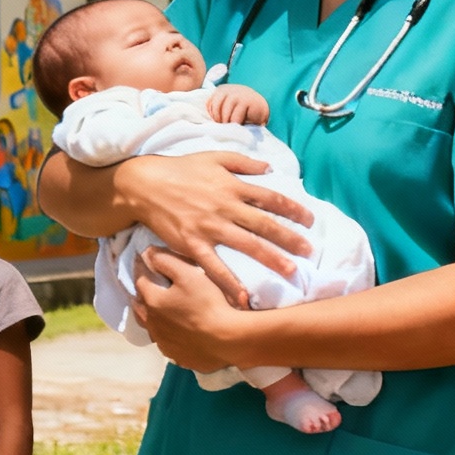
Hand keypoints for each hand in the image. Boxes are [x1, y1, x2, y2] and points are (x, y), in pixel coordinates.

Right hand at [109, 152, 312, 307]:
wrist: (144, 184)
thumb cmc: (179, 169)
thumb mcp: (213, 157)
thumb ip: (243, 162)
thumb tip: (269, 167)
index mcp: (231, 185)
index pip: (270, 198)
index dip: (292, 209)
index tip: (309, 220)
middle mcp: (225, 207)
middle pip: (264, 224)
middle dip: (289, 238)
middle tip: (309, 251)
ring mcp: (209, 227)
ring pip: (247, 245)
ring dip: (271, 259)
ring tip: (291, 271)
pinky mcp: (192, 243)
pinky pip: (214, 266)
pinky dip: (229, 282)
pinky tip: (242, 297)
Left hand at [128, 245, 251, 372]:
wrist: (228, 340)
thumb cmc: (208, 302)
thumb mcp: (188, 274)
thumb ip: (166, 261)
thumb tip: (147, 253)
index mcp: (153, 301)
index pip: (140, 280)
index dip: (142, 269)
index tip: (144, 261)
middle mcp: (152, 324)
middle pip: (140, 306)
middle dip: (142, 295)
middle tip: (148, 287)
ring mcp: (164, 343)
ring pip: (150, 328)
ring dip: (152, 318)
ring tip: (159, 311)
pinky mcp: (177, 357)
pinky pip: (166, 343)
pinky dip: (166, 335)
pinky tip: (175, 333)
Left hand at [207, 86, 269, 126]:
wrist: (260, 106)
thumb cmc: (241, 110)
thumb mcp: (227, 106)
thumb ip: (217, 108)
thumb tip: (204, 121)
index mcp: (220, 90)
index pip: (209, 104)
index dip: (212, 116)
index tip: (218, 122)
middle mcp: (228, 90)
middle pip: (216, 107)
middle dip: (218, 119)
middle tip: (224, 126)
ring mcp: (237, 94)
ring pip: (225, 113)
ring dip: (227, 122)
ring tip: (232, 126)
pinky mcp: (246, 101)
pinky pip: (235, 117)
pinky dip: (235, 124)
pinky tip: (239, 125)